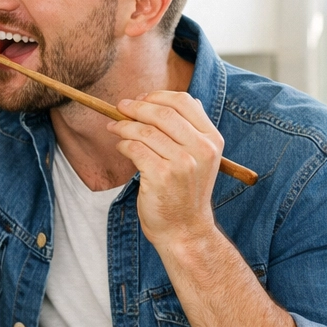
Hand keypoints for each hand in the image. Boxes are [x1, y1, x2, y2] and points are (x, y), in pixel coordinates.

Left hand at [108, 90, 222, 251]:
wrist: (185, 230)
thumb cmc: (186, 193)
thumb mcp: (199, 159)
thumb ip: (190, 131)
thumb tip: (170, 100)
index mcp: (211, 140)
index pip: (184, 102)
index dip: (158, 96)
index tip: (142, 99)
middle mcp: (201, 149)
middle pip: (162, 112)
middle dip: (136, 107)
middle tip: (120, 107)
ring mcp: (182, 163)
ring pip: (145, 130)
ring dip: (124, 125)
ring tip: (114, 127)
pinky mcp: (161, 176)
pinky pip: (135, 148)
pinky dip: (123, 143)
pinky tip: (121, 146)